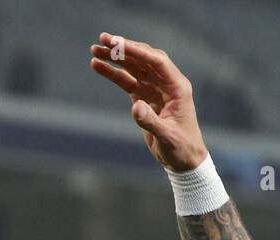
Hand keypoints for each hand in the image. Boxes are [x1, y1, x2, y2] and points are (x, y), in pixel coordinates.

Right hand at [89, 32, 207, 171]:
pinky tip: (97, 65)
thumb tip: (136, 107)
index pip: (157, 61)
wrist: (184, 161)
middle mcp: (167, 84)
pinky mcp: (144, 97)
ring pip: (134, 67)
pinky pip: (127, 80)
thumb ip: (151, 122)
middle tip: (103, 39)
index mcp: (178, 88)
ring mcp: (155, 89)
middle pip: (144, 59)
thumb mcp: (167, 137)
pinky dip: (113, 73)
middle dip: (124, 48)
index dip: (138, 51)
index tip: (117, 44)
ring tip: (95, 49)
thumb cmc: (181, 149)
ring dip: (116, 58)